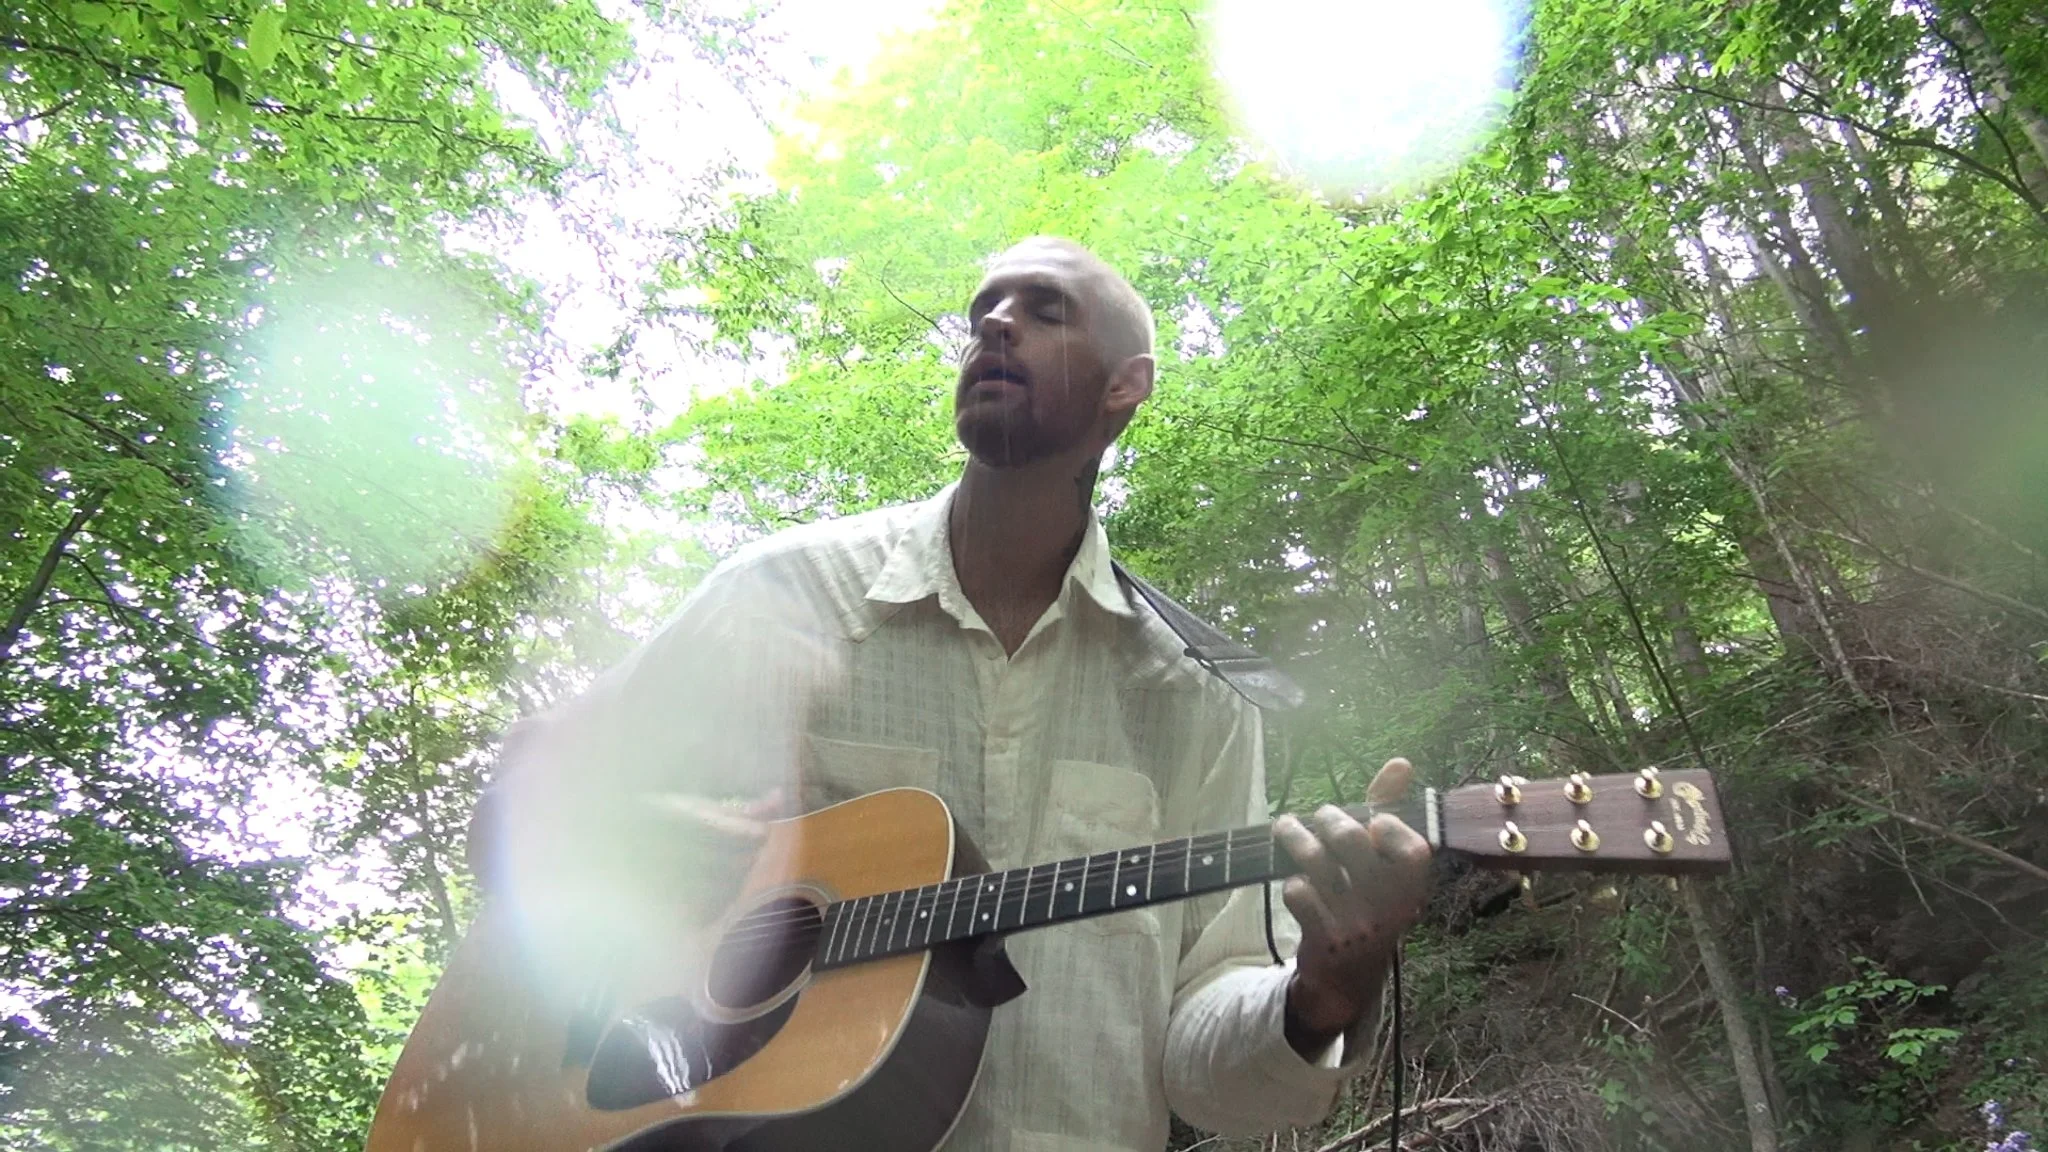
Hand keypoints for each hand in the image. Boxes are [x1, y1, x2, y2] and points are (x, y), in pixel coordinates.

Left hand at [1272, 757, 1432, 1053]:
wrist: (1348, 978)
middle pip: (1351, 841)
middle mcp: (1390, 906)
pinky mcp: (1325, 938)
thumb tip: (1401, 762)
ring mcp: (1357, 923)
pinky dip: (1292, 884)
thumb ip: (1391, 811)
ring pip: (1317, 862)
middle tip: (1319, 817)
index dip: (1390, 826)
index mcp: (1413, 887)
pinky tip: (1297, 886)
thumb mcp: (1387, 867)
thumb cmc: (1370, 904)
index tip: (1374, 821)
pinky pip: (1298, 894)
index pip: (1412, 849)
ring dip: (1294, 837)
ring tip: (1285, 827)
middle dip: (1327, 819)